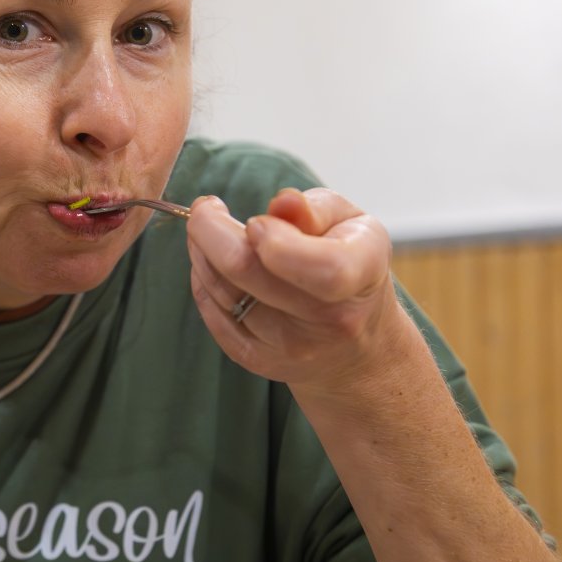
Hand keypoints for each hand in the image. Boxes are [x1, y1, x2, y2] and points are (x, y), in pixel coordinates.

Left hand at [186, 187, 410, 389]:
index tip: (255, 220)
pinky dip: (203, 281)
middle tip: (206, 207)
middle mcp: (330, 318)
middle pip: (246, 271)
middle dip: (210, 229)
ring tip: (208, 229)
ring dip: (201, 251)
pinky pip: (213, 314)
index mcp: (360, 272)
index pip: (322, 267)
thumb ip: (314, 208)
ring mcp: (292, 345)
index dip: (276, 239)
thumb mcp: (350, 223)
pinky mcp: (258, 360)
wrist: (358, 344)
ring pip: (221, 290)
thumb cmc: (349, 264)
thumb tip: (282, 201)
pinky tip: (210, 262)